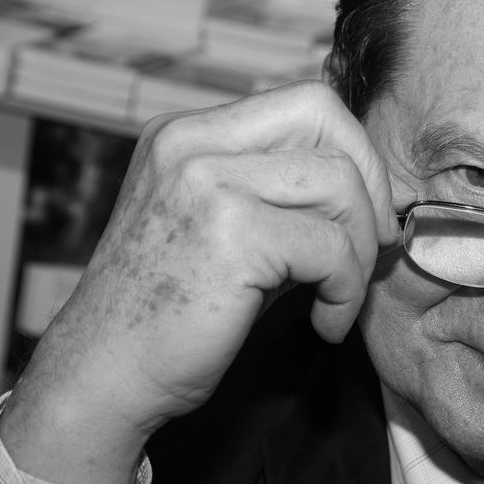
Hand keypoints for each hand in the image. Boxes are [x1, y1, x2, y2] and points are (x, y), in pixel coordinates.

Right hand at [0, 81, 407, 483]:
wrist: (104, 380)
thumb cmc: (171, 316)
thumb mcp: (227, 230)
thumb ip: (285, 196)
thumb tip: (379, 188)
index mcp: (186, 134)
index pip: (305, 103)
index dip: (355, 150)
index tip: (368, 209)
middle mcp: (190, 144)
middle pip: (326, 119)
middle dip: (370, 185)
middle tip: (372, 246)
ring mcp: (205, 182)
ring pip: (339, 183)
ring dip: (360, 249)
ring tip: (340, 295)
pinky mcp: (229, 234)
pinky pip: (332, 248)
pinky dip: (346, 292)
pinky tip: (325, 323)